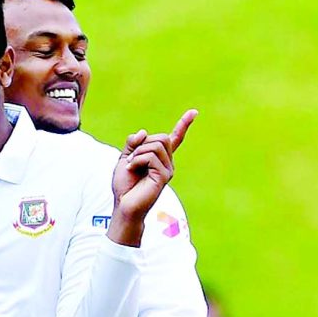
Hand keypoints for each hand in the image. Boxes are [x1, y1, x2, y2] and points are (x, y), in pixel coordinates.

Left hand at [108, 109, 196, 245]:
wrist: (123, 204)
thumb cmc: (124, 185)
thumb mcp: (124, 158)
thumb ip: (133, 143)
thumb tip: (144, 131)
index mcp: (159, 158)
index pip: (174, 139)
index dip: (184, 125)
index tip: (194, 112)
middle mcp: (168, 163)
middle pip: (162, 137)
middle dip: (142, 144)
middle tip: (131, 159)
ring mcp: (168, 170)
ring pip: (155, 145)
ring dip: (138, 152)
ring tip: (131, 165)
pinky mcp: (164, 176)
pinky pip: (150, 156)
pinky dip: (136, 160)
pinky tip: (131, 169)